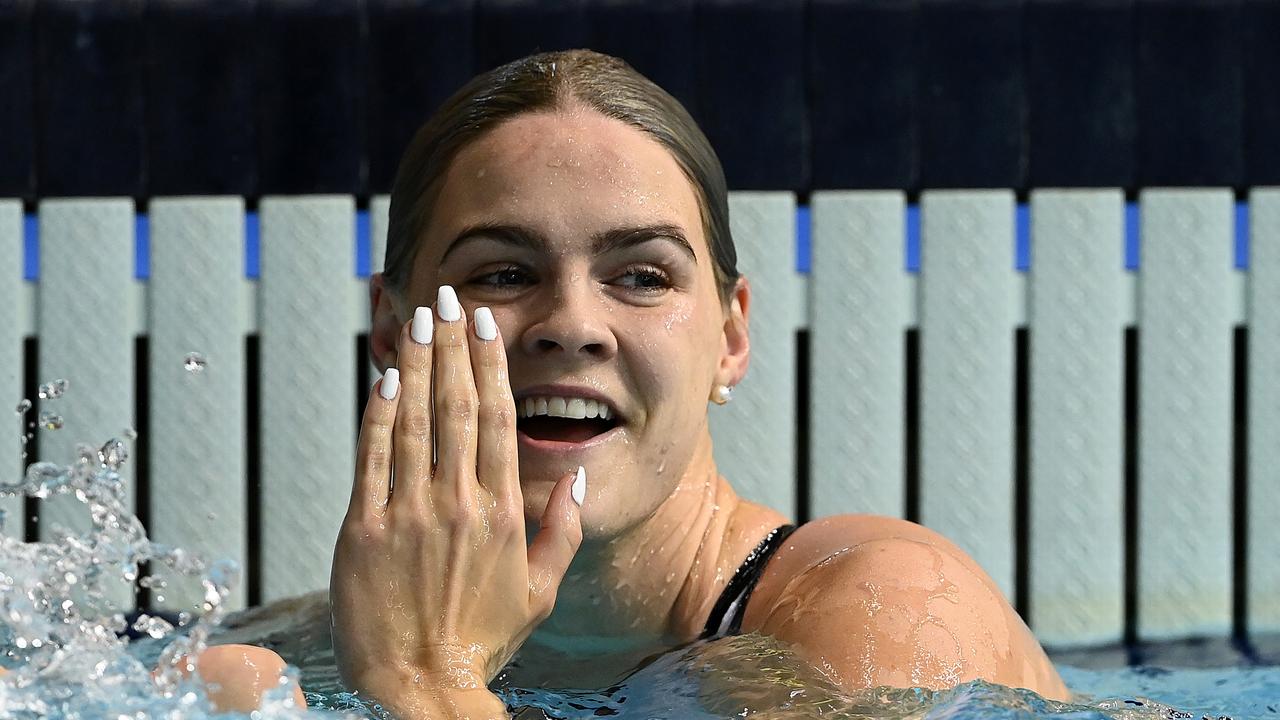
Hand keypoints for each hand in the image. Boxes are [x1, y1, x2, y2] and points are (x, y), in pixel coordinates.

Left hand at [330, 286, 584, 716]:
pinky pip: (371, 459)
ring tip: (415, 322)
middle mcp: (456, 505)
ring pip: (412, 422)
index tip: (484, 325)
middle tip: (446, 300)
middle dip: (450, 347)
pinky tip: (381, 380)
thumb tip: (570, 477)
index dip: (488, 364)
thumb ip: (558, 532)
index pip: (496, 419)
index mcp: (501, 514)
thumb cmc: (480, 643)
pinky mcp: (364, 531)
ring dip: (414, 366)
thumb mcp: (538, 593)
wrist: (420, 685)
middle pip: (454, 407)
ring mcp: (408, 515)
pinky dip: (376, 416)